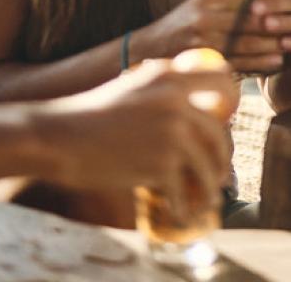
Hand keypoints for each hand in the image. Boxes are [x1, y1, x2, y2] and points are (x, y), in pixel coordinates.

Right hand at [34, 59, 234, 208]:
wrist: (59, 137)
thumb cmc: (89, 114)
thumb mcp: (130, 85)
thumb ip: (162, 88)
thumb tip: (191, 101)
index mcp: (169, 76)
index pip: (220, 80)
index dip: (231, 98)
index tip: (230, 115)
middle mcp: (177, 101)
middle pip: (218, 131)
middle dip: (223, 154)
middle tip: (221, 168)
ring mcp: (172, 133)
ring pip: (209, 164)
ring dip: (212, 183)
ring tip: (210, 196)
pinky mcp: (162, 165)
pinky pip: (184, 191)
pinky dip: (186, 207)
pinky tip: (184, 214)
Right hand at [138, 0, 290, 73]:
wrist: (148, 50)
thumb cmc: (180, 24)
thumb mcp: (197, 3)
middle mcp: (202, 19)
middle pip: (245, 17)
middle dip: (273, 18)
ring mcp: (203, 43)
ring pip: (245, 43)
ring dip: (271, 44)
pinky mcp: (204, 63)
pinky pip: (238, 64)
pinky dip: (258, 63)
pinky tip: (275, 62)